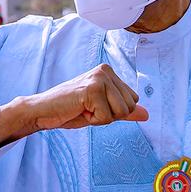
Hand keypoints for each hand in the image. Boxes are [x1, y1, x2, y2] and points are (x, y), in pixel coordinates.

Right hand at [0, 64, 147, 149]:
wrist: (43, 112)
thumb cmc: (69, 110)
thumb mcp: (101, 110)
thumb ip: (124, 111)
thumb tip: (147, 114)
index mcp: (109, 72)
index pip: (133, 100)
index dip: (114, 111)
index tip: (93, 107)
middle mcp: (105, 71)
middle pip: (129, 106)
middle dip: (110, 116)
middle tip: (87, 109)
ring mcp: (99, 78)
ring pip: (121, 112)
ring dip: (101, 118)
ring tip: (83, 109)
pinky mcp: (91, 89)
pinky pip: (106, 117)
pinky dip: (92, 120)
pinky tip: (78, 110)